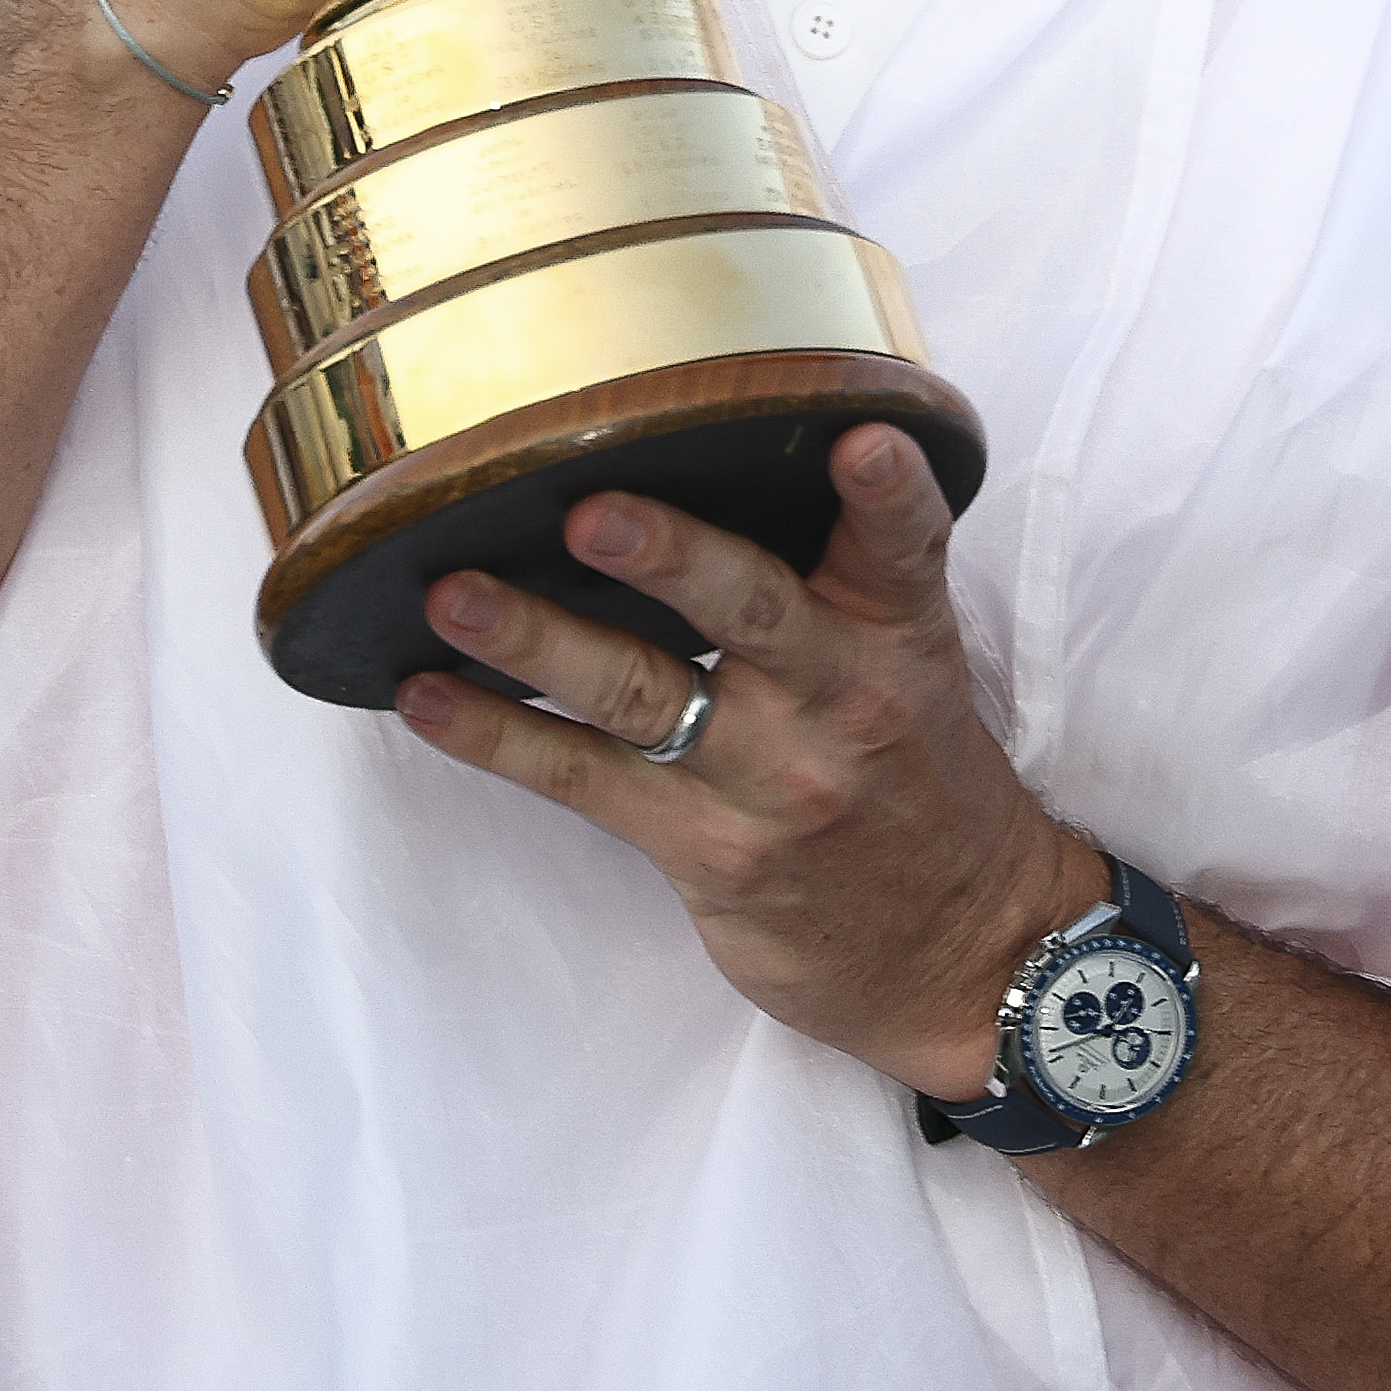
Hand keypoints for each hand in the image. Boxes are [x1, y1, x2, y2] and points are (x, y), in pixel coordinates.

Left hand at [394, 425, 1097, 1101]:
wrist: (963, 949)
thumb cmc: (919, 778)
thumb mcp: (916, 665)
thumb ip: (845, 573)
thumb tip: (719, 456)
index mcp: (901, 636)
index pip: (905, 548)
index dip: (886, 492)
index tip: (861, 441)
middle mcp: (840, 700)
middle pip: (754, 613)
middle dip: (671, 558)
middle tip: (591, 514)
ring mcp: (770, 781)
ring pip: (643, 697)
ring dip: (536, 643)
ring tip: (453, 597)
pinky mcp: (708, 853)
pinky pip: (586, 782)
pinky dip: (497, 738)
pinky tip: (428, 697)